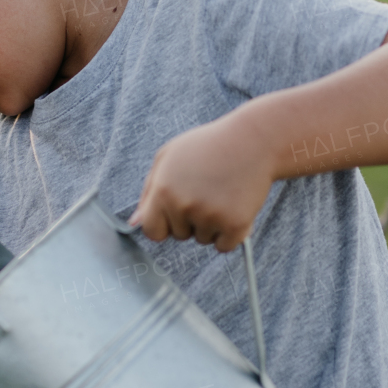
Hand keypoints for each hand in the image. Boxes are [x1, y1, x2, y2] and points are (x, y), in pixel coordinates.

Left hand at [129, 109, 274, 250]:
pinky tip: (235, 206)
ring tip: (222, 193)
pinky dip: (231, 233)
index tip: (174, 216)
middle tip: (206, 191)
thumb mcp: (169, 157)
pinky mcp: (235, 225)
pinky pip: (225, 246)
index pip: (152, 231)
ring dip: (212, 224)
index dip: (163, 225)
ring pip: (203, 239)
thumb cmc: (208, 146)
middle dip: (190, 220)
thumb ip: (148, 191)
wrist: (253, 141)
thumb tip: (134, 223)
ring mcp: (210, 216)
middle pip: (179, 235)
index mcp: (163, 190)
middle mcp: (184, 206)